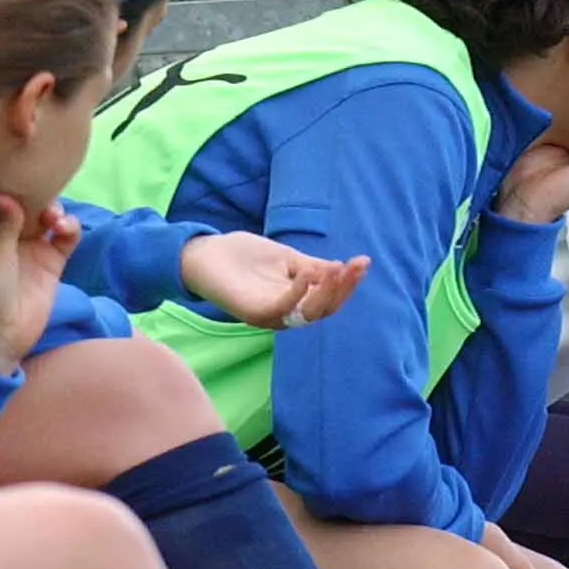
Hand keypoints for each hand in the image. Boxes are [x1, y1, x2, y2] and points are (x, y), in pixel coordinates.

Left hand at [0, 199, 81, 375]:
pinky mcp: (53, 262)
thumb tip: (6, 195)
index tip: (10, 176)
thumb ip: (5, 223)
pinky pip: (66, 238)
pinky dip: (69, 228)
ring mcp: (33, 249)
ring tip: (53, 219)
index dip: (4, 187)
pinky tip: (64, 229)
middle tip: (39, 197)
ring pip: (49, 219)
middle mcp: (10, 237)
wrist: (2, 333)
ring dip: (54, 211)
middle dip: (35, 197)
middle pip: (27, 206)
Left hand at [179, 233, 369, 330]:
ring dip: (326, 293)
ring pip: (308, 314)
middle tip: (353, 266)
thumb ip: (313, 267)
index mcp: (294, 302)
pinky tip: (308, 272)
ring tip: (337, 268)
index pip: (328, 300)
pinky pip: (282, 309)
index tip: (363, 262)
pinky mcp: (253, 312)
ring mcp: (269, 316)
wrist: (205, 252)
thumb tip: (346, 268)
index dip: (348, 284)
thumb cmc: (244, 256)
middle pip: (323, 311)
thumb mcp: (287, 259)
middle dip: (343, 289)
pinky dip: (298, 292)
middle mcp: (284, 314)